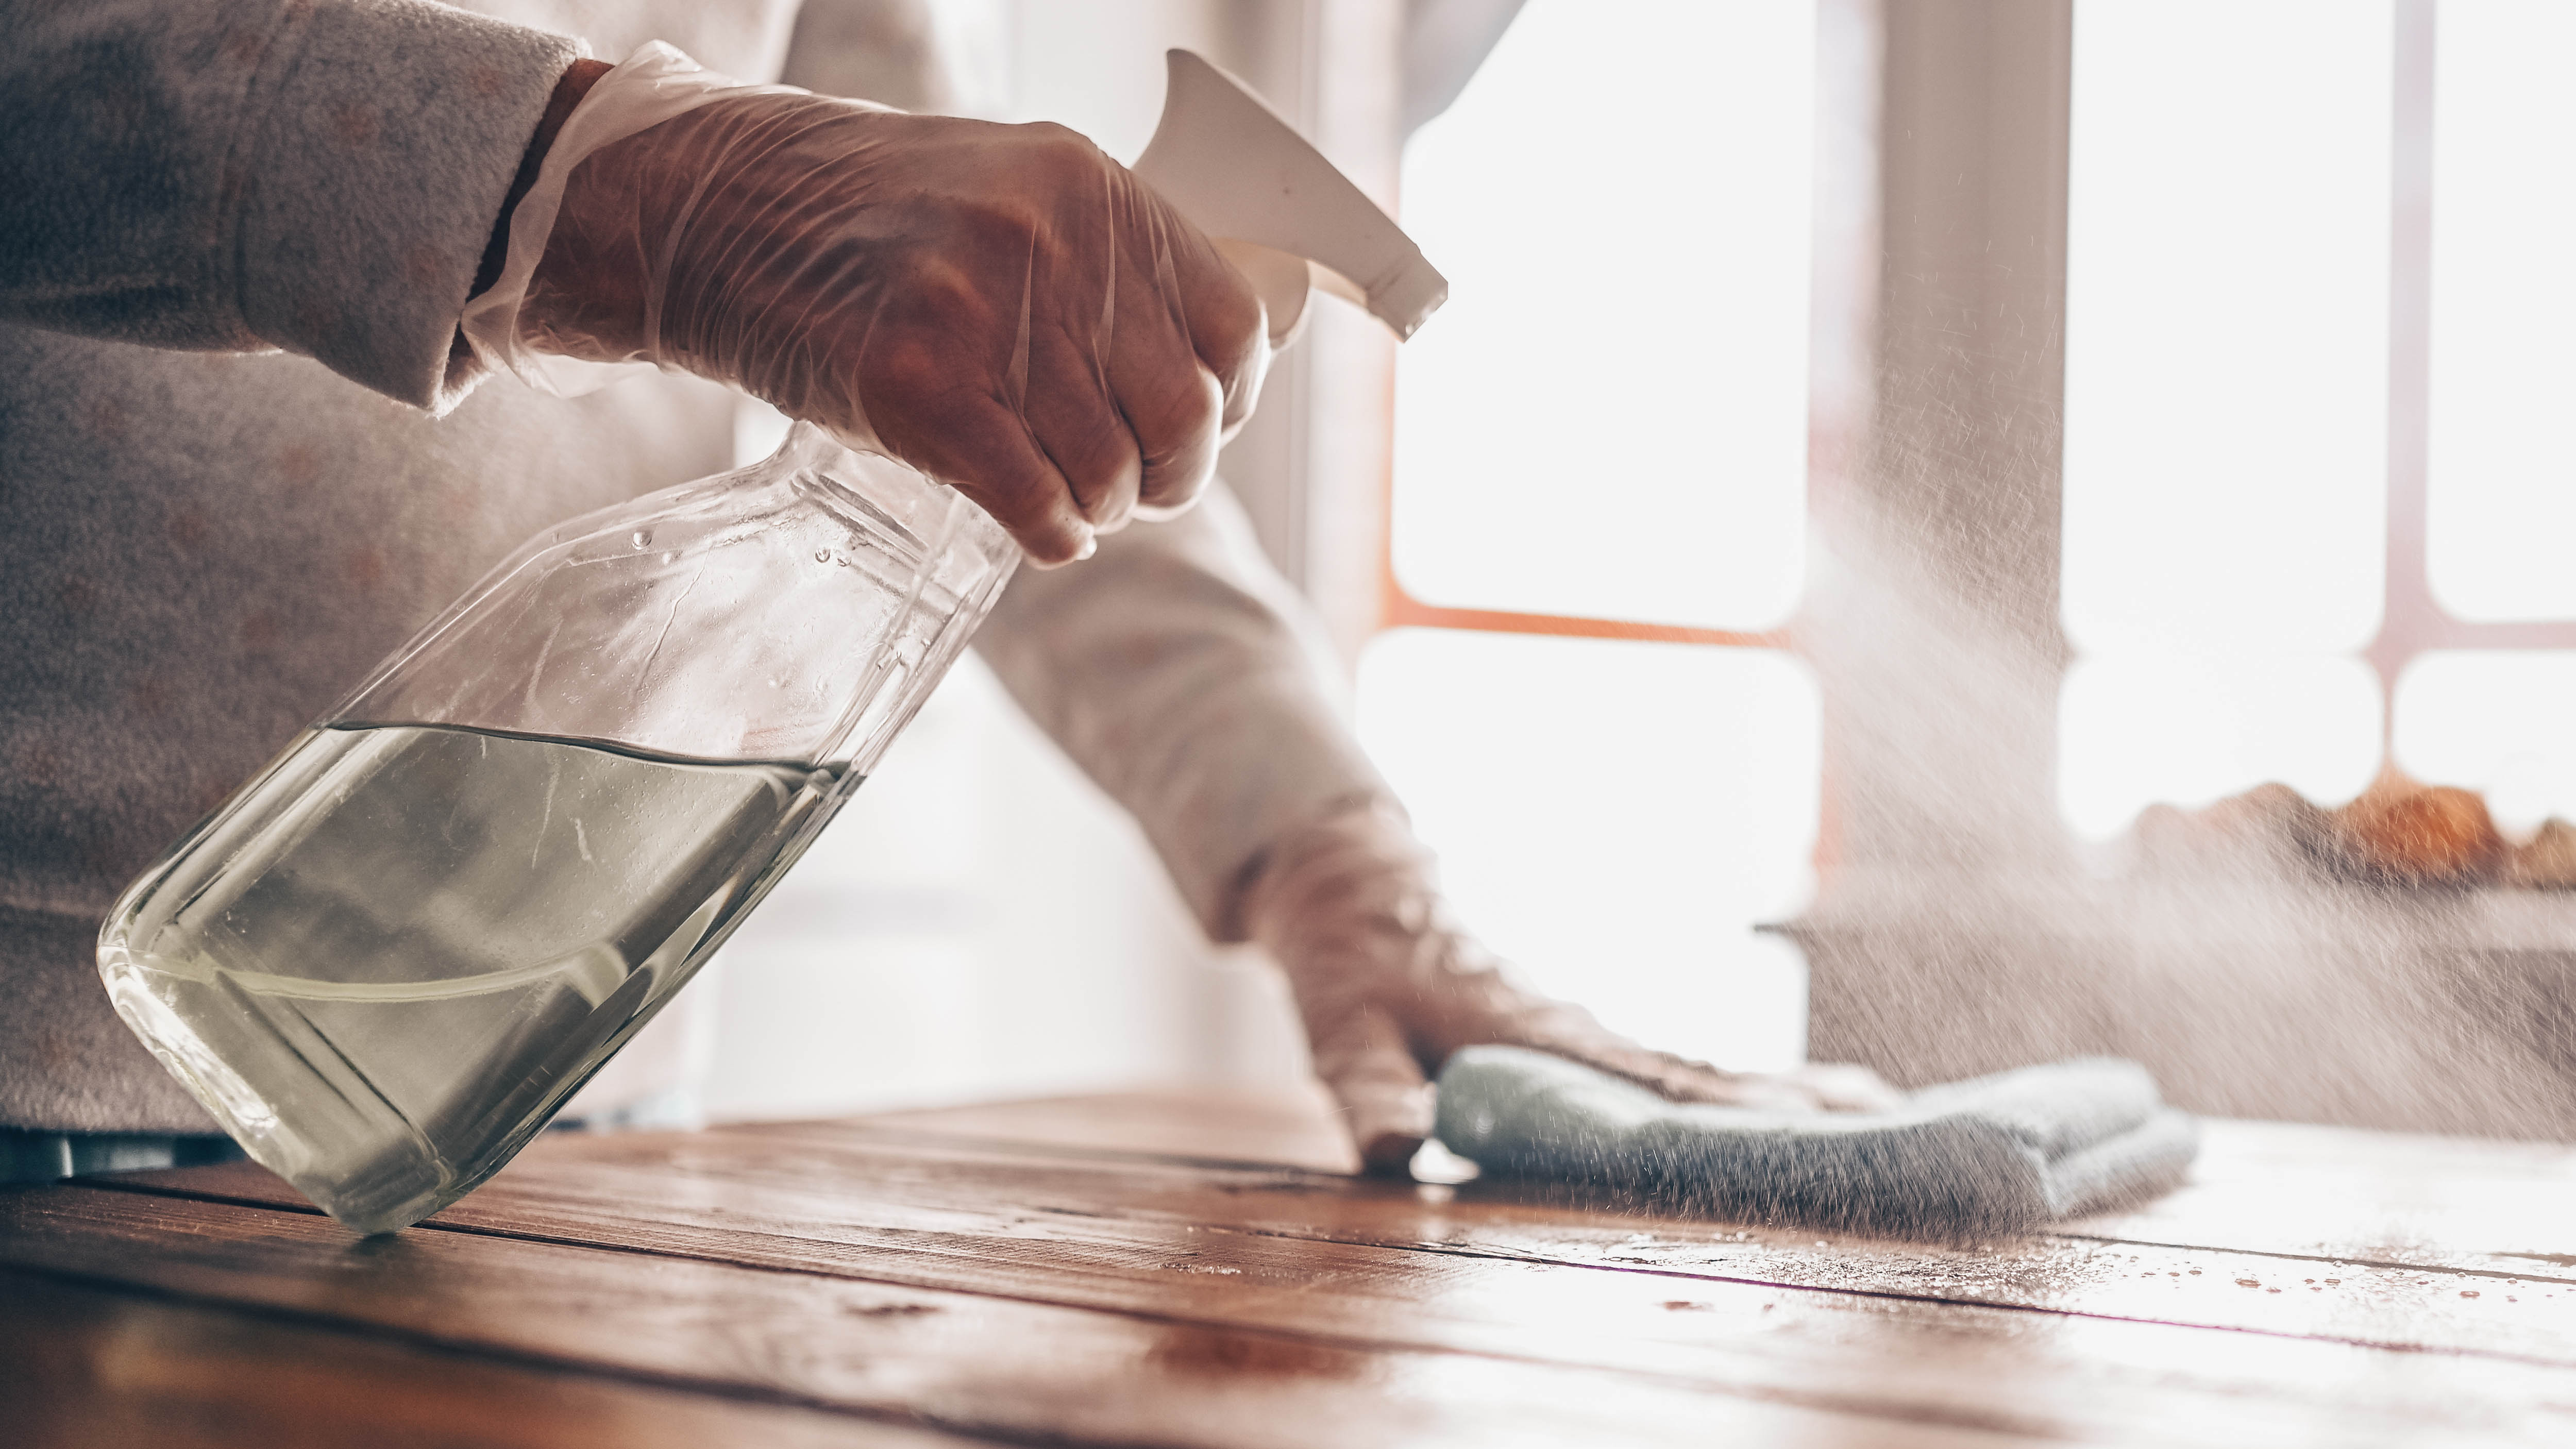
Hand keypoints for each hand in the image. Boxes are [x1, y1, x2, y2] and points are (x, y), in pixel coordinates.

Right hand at [516, 88, 1266, 564]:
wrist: (725, 212)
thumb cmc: (875, 221)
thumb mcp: (1017, 194)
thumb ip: (1107, 262)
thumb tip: (1204, 369)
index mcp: (1094, 190)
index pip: (1232, 327)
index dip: (1227, 403)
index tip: (1199, 431)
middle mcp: (1053, 244)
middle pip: (1182, 415)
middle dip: (1169, 477)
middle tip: (1132, 491)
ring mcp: (985, 315)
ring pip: (1110, 471)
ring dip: (1100, 510)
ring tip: (1068, 502)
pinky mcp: (919, 388)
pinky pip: (1037, 505)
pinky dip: (1052, 538)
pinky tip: (1037, 530)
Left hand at [1246, 803, 1903, 1173]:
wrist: (1354, 892)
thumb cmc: (1350, 969)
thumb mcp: (1343, 1036)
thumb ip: (1371, 1095)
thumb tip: (1398, 1153)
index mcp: (1539, 1039)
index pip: (1647, 1086)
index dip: (1725, 1115)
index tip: (1807, 1132)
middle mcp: (1582, 1035)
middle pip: (1703, 1079)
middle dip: (1794, 1107)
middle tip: (1893, 1125)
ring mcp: (1589, 1037)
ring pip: (1700, 1072)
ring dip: (1784, 1096)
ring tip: (1880, 1114)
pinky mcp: (1583, 1041)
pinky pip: (1673, 1071)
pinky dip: (1738, 1089)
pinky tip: (1791, 1106)